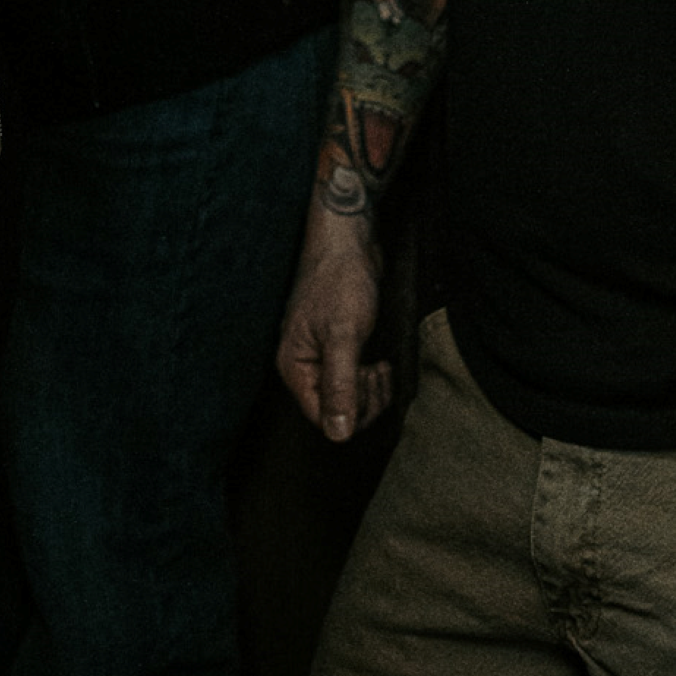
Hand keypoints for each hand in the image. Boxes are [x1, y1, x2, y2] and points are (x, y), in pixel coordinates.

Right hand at [277, 197, 391, 442]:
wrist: (349, 240)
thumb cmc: (340, 279)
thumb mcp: (344, 336)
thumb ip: (340, 386)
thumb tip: (337, 435)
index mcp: (294, 365)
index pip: (321, 418)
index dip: (352, 411)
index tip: (369, 381)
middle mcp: (304, 365)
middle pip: (336, 411)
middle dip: (365, 398)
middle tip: (378, 369)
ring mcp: (320, 356)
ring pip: (349, 397)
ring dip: (372, 388)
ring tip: (381, 364)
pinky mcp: (337, 347)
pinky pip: (355, 379)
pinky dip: (372, 376)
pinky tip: (380, 360)